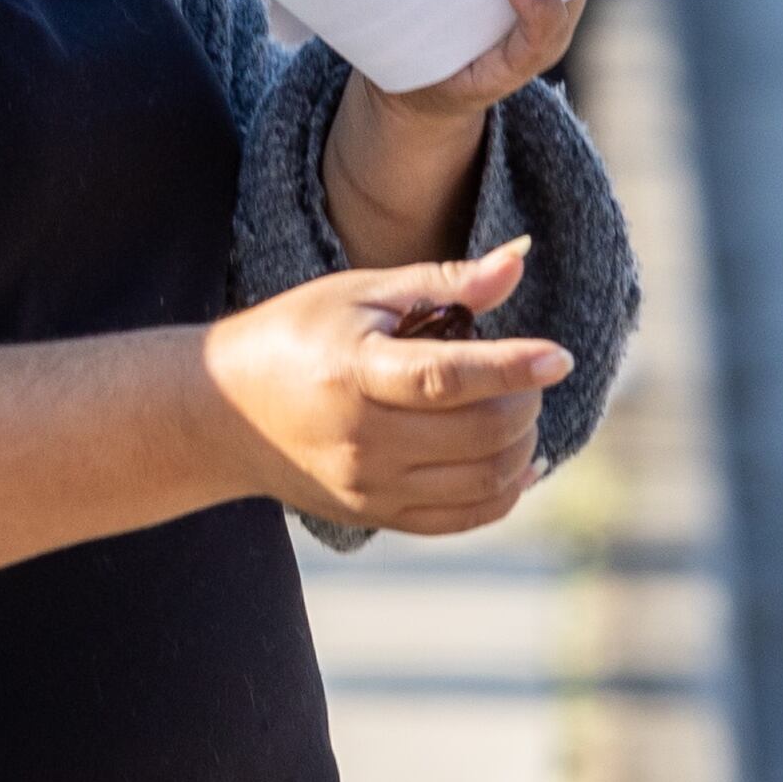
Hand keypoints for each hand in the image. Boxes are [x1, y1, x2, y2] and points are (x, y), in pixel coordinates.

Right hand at [200, 242, 571, 533]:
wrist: (222, 413)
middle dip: (524, 401)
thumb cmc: (296, 336)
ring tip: (518, 410)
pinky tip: (516, 462)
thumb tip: (518, 263)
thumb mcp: (360, 293)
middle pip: (479, 433)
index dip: (512, 368)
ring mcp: (370, 485)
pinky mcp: (376, 515)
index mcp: (355, 372)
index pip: (448, 378)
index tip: (559, 356)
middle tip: (527, 374)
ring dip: (523, 445)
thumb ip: (443, 282)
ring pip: (484, 480)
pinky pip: (464, 518)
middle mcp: (363, 439)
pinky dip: (505, 493)